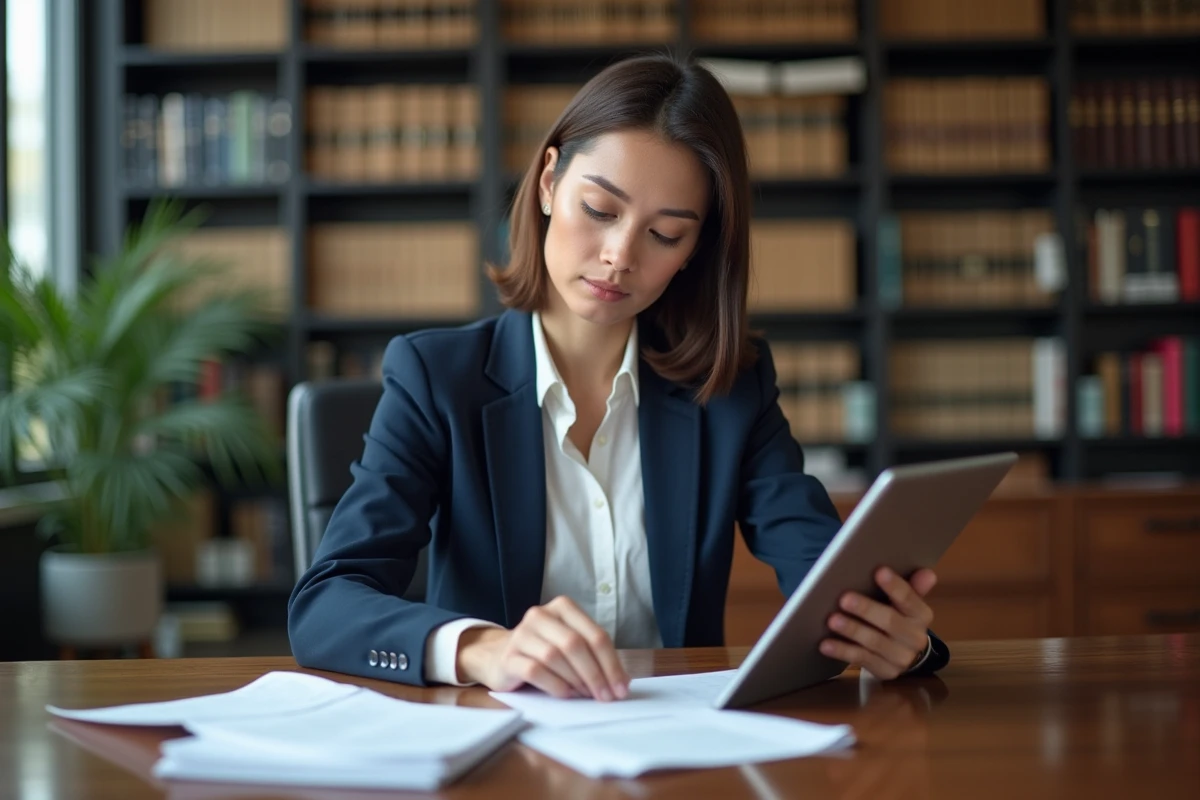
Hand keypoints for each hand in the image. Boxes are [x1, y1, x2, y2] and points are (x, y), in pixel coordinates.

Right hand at [456, 595, 629, 700]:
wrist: (498, 656)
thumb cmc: (543, 652)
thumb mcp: (569, 645)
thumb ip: (593, 655)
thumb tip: (621, 682)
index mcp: (563, 608)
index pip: (595, 635)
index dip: (612, 663)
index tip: (622, 688)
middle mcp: (541, 615)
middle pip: (575, 644)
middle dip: (596, 674)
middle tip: (607, 697)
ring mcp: (522, 634)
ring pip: (555, 657)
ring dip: (576, 680)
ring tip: (586, 695)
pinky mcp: (508, 657)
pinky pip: (535, 671)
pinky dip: (555, 685)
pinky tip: (565, 694)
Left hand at [819, 567, 936, 679]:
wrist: (905, 653)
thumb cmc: (899, 618)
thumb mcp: (906, 603)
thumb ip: (912, 587)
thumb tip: (927, 573)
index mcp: (921, 615)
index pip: (909, 599)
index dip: (895, 586)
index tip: (879, 571)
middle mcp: (915, 638)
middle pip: (890, 622)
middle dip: (866, 609)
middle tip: (844, 598)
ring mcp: (901, 658)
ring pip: (874, 642)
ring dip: (852, 630)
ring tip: (832, 620)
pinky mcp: (886, 671)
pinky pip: (862, 659)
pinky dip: (842, 651)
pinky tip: (826, 644)